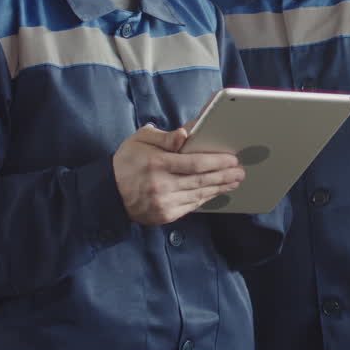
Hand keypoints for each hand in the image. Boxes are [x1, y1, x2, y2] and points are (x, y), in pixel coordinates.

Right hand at [113, 124, 245, 225]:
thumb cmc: (127, 161)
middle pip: (201, 180)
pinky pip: (191, 205)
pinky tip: (216, 191)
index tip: (232, 159)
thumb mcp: (140, 139)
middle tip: (240, 171)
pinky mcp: (165, 215)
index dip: (217, 162)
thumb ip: (164, 136)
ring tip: (234, 181)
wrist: (108, 193)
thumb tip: (186, 134)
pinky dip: (206, 198)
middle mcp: (161, 185)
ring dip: (219, 187)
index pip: (195, 163)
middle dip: (224, 175)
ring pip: (199, 194)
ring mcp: (163, 203)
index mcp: (157, 163)